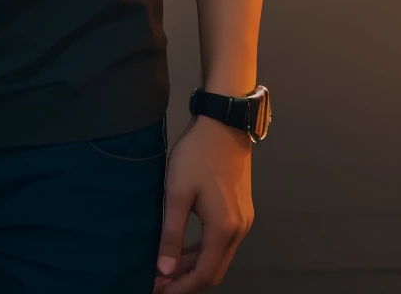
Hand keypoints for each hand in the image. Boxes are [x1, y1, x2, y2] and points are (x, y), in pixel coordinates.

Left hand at [154, 117, 253, 291]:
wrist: (224, 123)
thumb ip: (172, 235)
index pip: (204, 276)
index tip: (157, 290)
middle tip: (159, 281)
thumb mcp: (177, 193)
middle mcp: (239, 230)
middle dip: (187, 281)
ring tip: (167, 267)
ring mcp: (243, 220)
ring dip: (194, 266)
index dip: (180, 288)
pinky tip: (185, 247)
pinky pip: (223, 242)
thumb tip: (165, 270)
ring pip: (219, 257)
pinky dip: (204, 251)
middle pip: (214, 271)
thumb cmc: (197, 155)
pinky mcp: (242, 210)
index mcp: (223, 229)